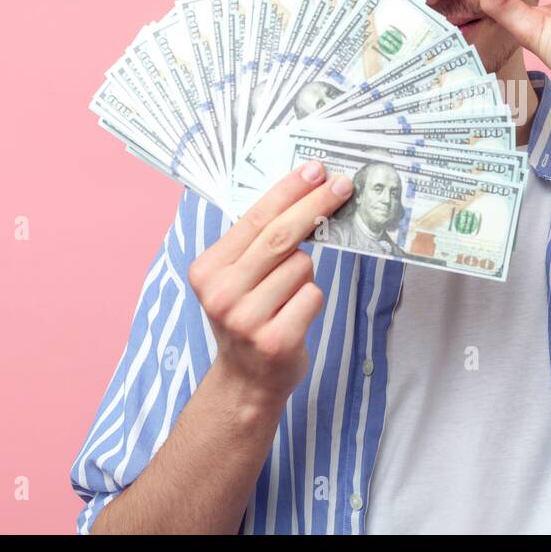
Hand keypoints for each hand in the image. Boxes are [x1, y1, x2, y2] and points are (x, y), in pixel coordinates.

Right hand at [186, 161, 353, 410]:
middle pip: (280, 236)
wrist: (245, 381)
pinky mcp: (275, 340)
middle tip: (343, 185)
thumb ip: (259, 242)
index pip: (253, 218)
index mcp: (208, 270)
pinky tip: (294, 316)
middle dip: (316, 204)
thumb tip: (306, 192)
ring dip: (306, 275)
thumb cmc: (250, 316)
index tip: (316, 169)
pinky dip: (311, 300)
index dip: (288, 191)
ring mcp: (246, 319)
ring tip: (287, 297)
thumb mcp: (239, 278)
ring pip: (302, 267)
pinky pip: (313, 296)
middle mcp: (221, 293)